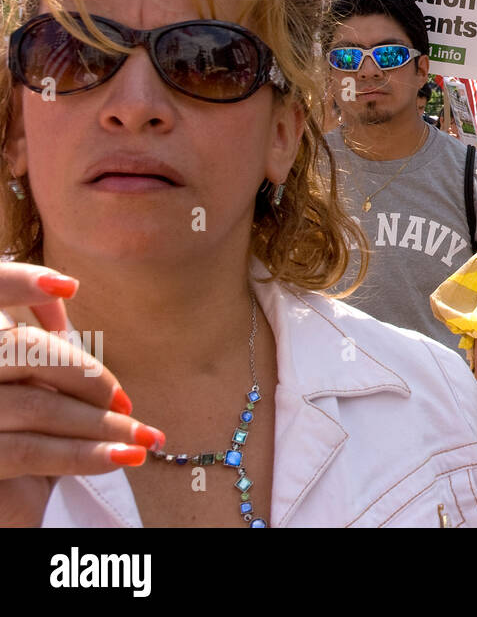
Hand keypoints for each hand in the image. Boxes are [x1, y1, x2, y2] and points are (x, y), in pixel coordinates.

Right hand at [0, 264, 164, 526]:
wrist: (6, 512)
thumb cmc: (23, 444)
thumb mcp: (36, 394)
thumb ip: (44, 354)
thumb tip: (66, 306)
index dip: (18, 282)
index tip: (70, 286)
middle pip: (23, 351)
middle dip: (87, 374)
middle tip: (125, 402)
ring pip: (38, 405)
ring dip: (100, 423)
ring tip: (143, 437)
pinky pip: (34, 451)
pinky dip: (88, 454)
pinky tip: (126, 457)